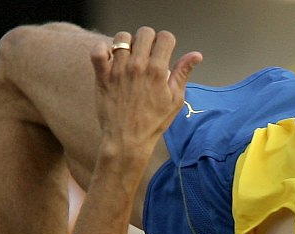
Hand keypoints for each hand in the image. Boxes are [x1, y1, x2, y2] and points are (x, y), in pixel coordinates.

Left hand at [90, 27, 201, 160]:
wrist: (127, 140)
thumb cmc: (153, 122)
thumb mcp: (175, 100)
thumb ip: (183, 73)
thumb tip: (196, 55)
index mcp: (157, 71)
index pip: (165, 37)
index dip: (167, 42)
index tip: (164, 52)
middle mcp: (138, 66)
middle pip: (145, 32)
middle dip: (149, 40)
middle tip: (147, 54)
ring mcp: (118, 70)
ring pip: (122, 37)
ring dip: (127, 44)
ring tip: (129, 57)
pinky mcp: (102, 76)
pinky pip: (98, 50)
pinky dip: (103, 49)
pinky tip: (110, 58)